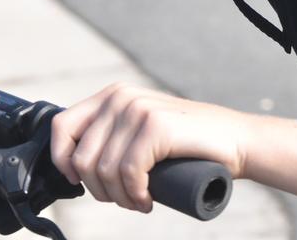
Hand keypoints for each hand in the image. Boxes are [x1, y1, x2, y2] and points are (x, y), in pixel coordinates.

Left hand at [50, 82, 250, 212]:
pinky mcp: (155, 126)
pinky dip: (135, 195)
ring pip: (104, 170)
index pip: (62, 127)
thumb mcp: (139, 131)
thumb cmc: (185, 145)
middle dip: (98, 190)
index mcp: (111, 95)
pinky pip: (128, 173)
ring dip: (119, 198)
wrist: (234, 140)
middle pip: (81, 157)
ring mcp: (137, 109)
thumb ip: (112, 134)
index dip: (62, 161)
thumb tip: (74, 164)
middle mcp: (119, 97)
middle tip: (124, 199)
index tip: (79, 183)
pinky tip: (147, 201)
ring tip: (138, 201)